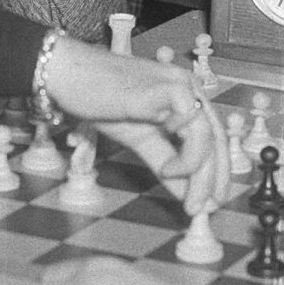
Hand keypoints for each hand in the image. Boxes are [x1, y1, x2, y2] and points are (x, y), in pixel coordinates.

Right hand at [39, 41, 226, 214]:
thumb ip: (163, 162)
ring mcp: (180, 85)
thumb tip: (186, 194)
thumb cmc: (98, 99)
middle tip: (204, 210)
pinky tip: (168, 169)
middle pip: (216, 139)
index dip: (215, 172)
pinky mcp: (168, 87)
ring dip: (200, 174)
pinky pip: (193, 123)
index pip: (213, 137)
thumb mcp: (138, 139)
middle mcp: (188, 88)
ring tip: (187, 198)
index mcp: (184, 98)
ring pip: (208, 136)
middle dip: (213, 180)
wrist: (68, 74)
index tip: (209, 202)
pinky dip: (187, 152)